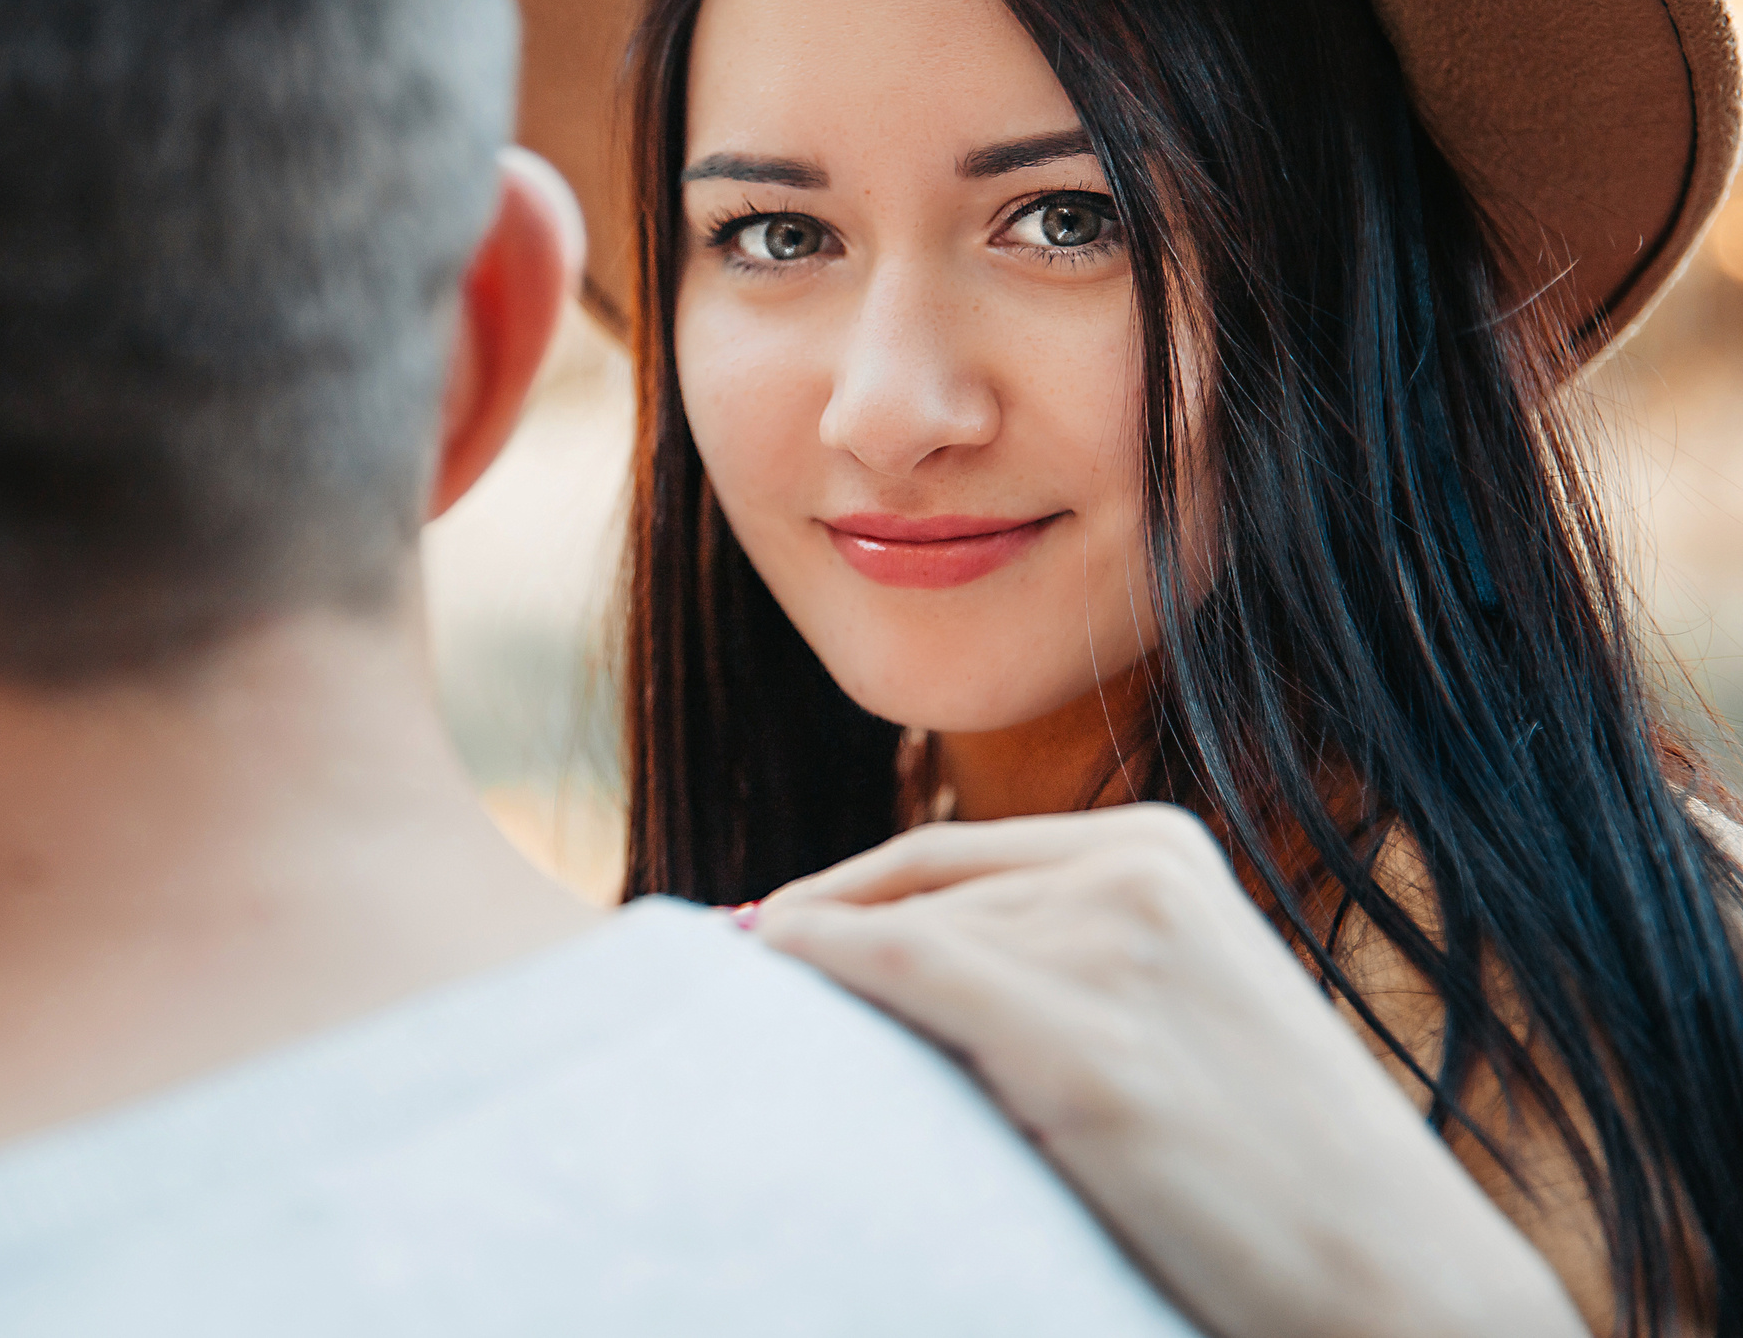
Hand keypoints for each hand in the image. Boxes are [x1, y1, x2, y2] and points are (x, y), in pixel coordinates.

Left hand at [756, 804, 1583, 1337]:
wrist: (1404, 1285)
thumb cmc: (1281, 1175)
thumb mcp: (1180, 1012)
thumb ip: (1064, 961)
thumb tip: (890, 964)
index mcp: (1162, 852)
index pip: (947, 854)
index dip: (838, 893)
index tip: (765, 938)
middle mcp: (1136, 874)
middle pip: (915, 890)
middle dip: (817, 938)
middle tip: (733, 986)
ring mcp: (1115, 951)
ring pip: (902, 931)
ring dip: (815, 974)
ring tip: (744, 1014)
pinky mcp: (1088, 1048)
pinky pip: (904, 967)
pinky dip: (817, 961)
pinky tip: (764, 969)